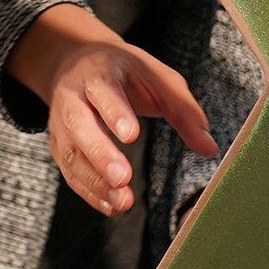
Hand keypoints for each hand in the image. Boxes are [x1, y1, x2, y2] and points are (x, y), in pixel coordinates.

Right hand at [8, 4, 217, 215]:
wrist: (76, 63)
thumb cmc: (125, 73)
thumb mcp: (157, 77)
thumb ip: (183, 110)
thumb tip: (209, 148)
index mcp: (100, 72)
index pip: (104, 90)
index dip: (115, 113)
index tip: (131, 136)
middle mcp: (74, 96)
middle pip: (79, 123)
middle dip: (100, 153)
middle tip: (123, 177)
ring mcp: (61, 122)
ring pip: (71, 153)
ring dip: (95, 181)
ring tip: (122, 202)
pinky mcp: (59, 145)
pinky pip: (69, 171)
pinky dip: (89, 191)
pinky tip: (111, 205)